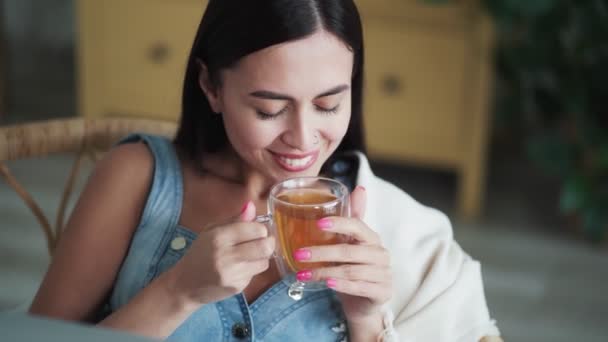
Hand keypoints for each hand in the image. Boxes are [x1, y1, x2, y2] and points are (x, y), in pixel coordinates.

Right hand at [167, 201, 274, 304]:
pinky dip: (251, 270)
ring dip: (261, 258)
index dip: (261, 229)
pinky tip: (239, 269)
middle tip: (262, 242)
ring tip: (249, 256)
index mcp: (219, 237)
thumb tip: (252, 206)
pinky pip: (255, 275)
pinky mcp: (236, 287)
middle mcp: (226, 256)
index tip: (257, 231)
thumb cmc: (200, 253)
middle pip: (265, 247)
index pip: (256, 229)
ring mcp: (232, 274)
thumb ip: (234, 220)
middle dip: (268, 243)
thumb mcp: (211, 231)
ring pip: (264, 262)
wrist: (185, 285)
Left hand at [294, 186, 392, 321]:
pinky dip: (342, 286)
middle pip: (349, 251)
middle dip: (321, 253)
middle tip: (299, 254)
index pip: (357, 226)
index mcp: (372, 238)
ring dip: (325, 272)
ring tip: (303, 274)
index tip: (318, 223)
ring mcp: (384, 274)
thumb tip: (359, 188)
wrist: (364, 302)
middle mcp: (381, 254)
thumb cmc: (354, 268)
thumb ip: (351, 219)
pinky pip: (359, 287)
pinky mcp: (383, 292)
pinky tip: (326, 284)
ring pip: (351, 271)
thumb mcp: (351, 243)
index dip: (339, 223)